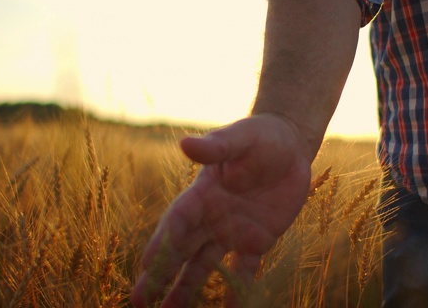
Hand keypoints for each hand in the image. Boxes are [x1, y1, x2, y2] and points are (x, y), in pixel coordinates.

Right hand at [130, 113, 312, 306]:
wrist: (289, 147)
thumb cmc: (259, 137)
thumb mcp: (240, 138)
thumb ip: (216, 146)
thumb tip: (185, 144)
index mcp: (202, 193)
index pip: (177, 221)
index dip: (162, 241)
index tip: (147, 264)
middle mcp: (210, 216)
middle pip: (180, 250)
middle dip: (159, 274)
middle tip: (138, 301)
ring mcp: (231, 231)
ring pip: (203, 266)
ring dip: (185, 288)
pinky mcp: (256, 241)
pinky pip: (244, 271)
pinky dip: (236, 292)